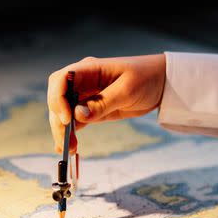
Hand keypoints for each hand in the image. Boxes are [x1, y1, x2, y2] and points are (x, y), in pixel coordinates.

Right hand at [47, 54, 165, 153]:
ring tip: (69, 148)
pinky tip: (68, 147)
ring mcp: (85, 95)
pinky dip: (69, 133)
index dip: (58, 99)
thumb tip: (77, 116)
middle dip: (58, 121)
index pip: (61, 80)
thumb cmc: (146, 78)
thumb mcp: (128, 90)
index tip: (66, 118)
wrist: (160, 83)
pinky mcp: (91, 109)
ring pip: (63, 113)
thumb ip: (102, 103)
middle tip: (67, 141)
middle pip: (58, 99)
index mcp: (89, 69)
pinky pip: (74, 121)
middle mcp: (82, 81)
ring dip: (62, 131)